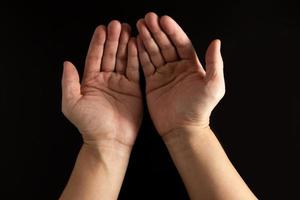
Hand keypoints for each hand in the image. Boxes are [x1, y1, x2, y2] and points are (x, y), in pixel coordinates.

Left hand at [61, 21, 141, 147]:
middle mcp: (106, 80)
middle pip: (109, 55)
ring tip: (128, 29)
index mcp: (90, 81)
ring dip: (125, 44)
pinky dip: (135, 57)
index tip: (102, 29)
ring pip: (122, 59)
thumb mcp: (72, 103)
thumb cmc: (90, 125)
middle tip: (117, 24)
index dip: (98, 43)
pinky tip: (136, 45)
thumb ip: (69, 82)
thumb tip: (67, 63)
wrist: (109, 141)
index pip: (94, 57)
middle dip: (113, 39)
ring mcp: (120, 83)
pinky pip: (134, 70)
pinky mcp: (133, 89)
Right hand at [136, 12, 224, 136]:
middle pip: (165, 44)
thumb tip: (216, 41)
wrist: (183, 128)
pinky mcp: (152, 82)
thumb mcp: (213, 85)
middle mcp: (176, 67)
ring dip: (147, 39)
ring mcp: (163, 74)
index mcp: (191, 65)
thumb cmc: (200, 109)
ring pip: (154, 52)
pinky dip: (140, 54)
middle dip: (156, 31)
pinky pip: (145, 65)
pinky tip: (135, 42)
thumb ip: (215, 63)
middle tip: (147, 18)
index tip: (163, 19)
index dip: (172, 31)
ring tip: (139, 25)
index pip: (181, 43)